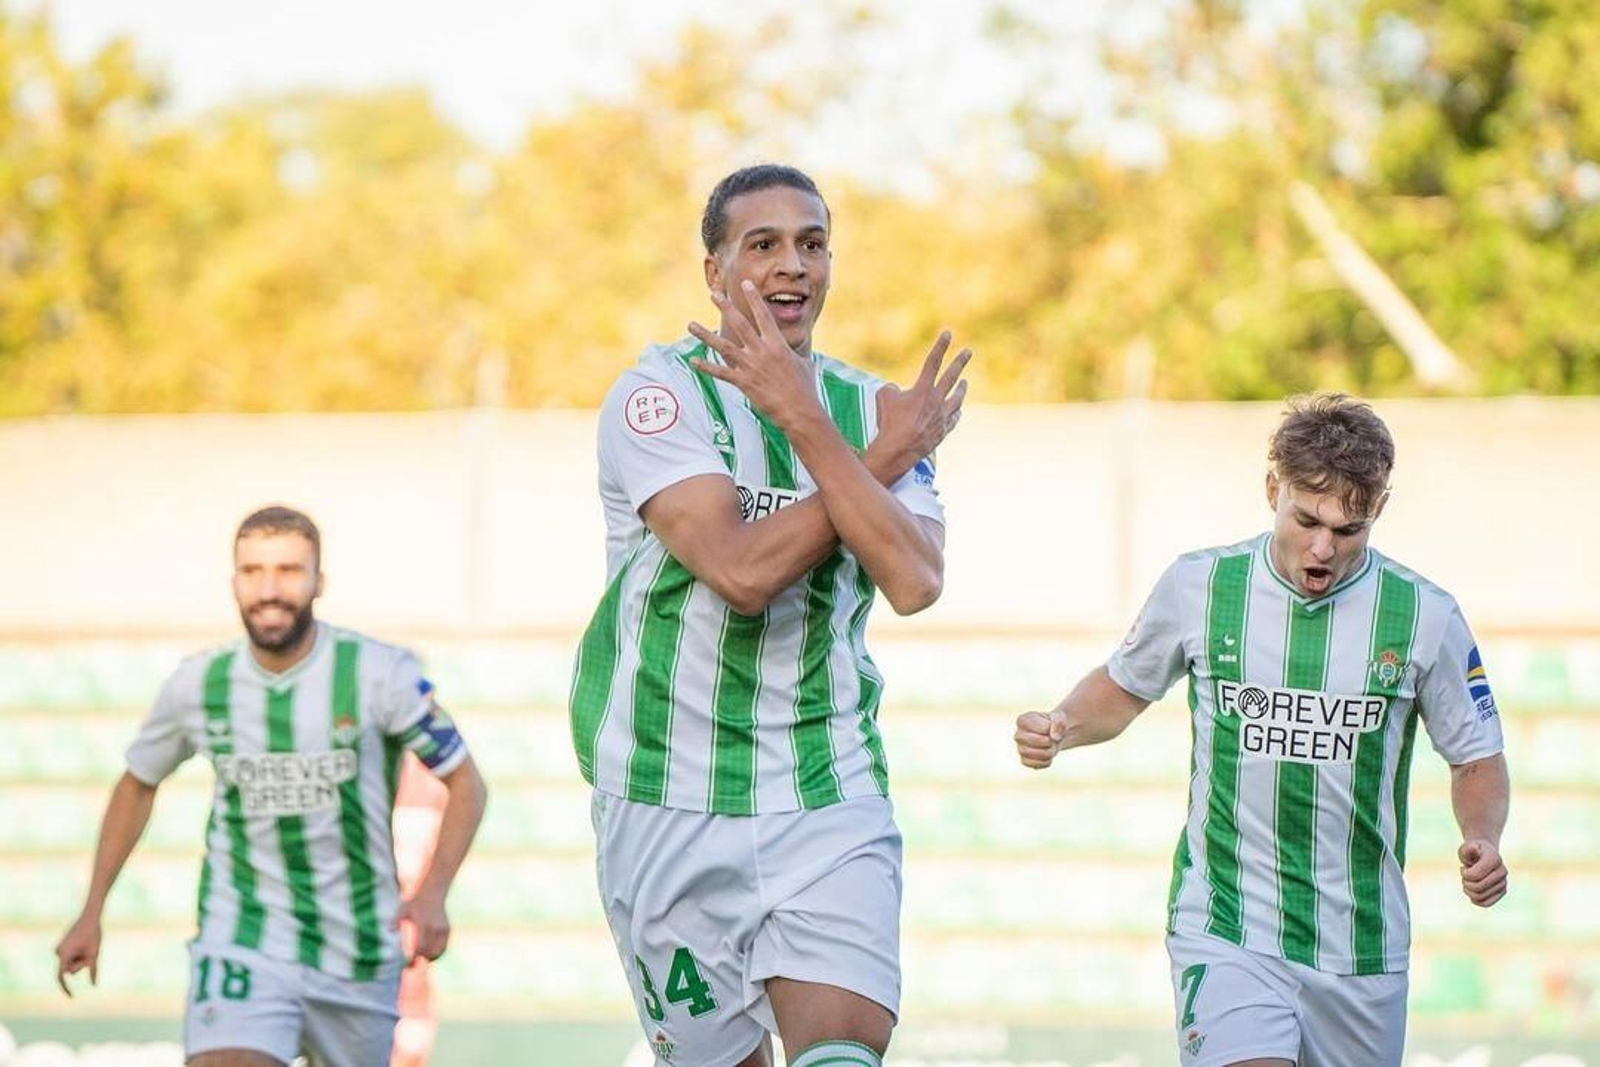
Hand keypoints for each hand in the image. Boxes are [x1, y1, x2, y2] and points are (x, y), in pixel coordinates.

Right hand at [55, 912, 101, 996]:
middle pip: (71, 969)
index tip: (72, 997)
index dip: (65, 987)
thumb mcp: (95, 953)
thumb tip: (93, 984)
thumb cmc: (94, 935)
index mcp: (64, 955)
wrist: (90, 916)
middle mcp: (58, 952)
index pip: (61, 976)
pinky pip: (71, 957)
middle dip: (81, 965)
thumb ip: (92, 969)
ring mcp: (59, 949)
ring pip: (71, 963)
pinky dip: (78, 955)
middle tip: (90, 951)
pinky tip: (83, 943)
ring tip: (87, 945)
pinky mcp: (62, 946)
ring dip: (80, 959)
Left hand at [394, 889, 451, 962]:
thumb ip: (396, 919)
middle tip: (410, 966)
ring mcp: (442, 929)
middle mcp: (435, 927)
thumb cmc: (415, 902)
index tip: (408, 964)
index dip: (414, 957)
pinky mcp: (447, 930)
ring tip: (419, 959)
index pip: (420, 946)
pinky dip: (437, 954)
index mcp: (423, 923)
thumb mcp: (404, 908)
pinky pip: (443, 948)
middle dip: (420, 960)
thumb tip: (389, 929)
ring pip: (438, 951)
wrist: (433, 892)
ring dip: (429, 958)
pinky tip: (428, 956)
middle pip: (429, 952)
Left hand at [687, 280, 825, 431]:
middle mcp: (761, 351)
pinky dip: (706, 367)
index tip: (745, 283)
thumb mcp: (803, 362)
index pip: (763, 315)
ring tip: (691, 324)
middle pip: (739, 324)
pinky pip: (720, 372)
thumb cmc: (804, 388)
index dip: (754, 298)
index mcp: (777, 344)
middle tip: (714, 294)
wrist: (799, 410)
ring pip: (723, 346)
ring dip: (705, 335)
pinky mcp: (743, 382)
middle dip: (725, 307)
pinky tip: (694, 361)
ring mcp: (750, 366)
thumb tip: (796, 347)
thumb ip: (795, 351)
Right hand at [870, 332, 970, 480]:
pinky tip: (958, 410)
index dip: (940, 346)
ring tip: (964, 383)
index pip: (933, 362)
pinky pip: (953, 419)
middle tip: (968, 352)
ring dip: (961, 390)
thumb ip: (892, 389)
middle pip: (952, 377)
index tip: (948, 333)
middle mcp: (936, 401)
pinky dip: (955, 413)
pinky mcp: (942, 432)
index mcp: (922, 389)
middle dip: (960, 362)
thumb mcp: (883, 397)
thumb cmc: (888, 422)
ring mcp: (942, 417)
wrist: (897, 451)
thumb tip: (897, 391)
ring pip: (957, 399)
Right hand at [1015, 709, 1066, 769]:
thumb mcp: (1059, 717)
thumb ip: (1058, 722)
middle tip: (1052, 738)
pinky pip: (1035, 765)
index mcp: (1023, 720)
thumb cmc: (1054, 723)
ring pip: (1035, 755)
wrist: (1053, 735)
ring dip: (1049, 752)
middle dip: (1049, 741)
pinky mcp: (1024, 760)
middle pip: (1035, 741)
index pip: (1043, 728)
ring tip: (1050, 746)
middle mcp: (1018, 735)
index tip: (1050, 726)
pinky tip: (1047, 755)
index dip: (1051, 728)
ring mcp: (1020, 749)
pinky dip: (1046, 761)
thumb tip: (1054, 737)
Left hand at [1458, 839, 1507, 906]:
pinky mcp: (1502, 892)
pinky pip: (1486, 903)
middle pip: (1478, 887)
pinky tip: (1472, 890)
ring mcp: (1504, 882)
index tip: (1463, 868)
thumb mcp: (1466, 847)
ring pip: (1480, 897)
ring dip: (1468, 891)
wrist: (1483, 855)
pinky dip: (1475, 899)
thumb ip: (1467, 848)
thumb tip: (1474, 849)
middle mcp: (1503, 871)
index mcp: (1494, 859)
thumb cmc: (1472, 851)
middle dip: (1465, 883)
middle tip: (1464, 876)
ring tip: (1468, 882)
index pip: (1475, 875)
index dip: (1464, 874)